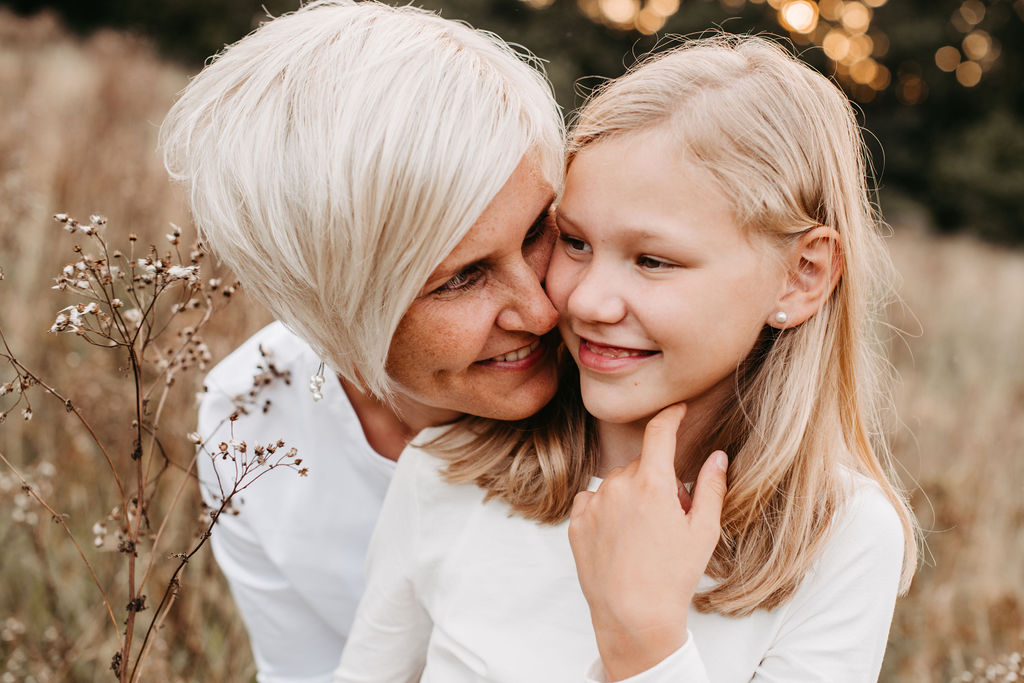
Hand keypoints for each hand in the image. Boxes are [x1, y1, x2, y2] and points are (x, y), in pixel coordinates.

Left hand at [568, 404, 727, 681]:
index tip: (677, 410)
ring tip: (643, 536)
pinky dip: (607, 510)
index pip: (659, 432)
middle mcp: (617, 486)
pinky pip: (595, 501)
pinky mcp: (576, 522)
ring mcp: (593, 503)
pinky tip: (620, 539)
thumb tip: (717, 455)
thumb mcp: (703, 531)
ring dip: (631, 495)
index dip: (670, 415)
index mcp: (652, 483)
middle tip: (671, 517)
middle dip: (658, 480)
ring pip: (617, 483)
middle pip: (642, 465)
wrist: (632, 616)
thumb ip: (710, 487)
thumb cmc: (673, 577)